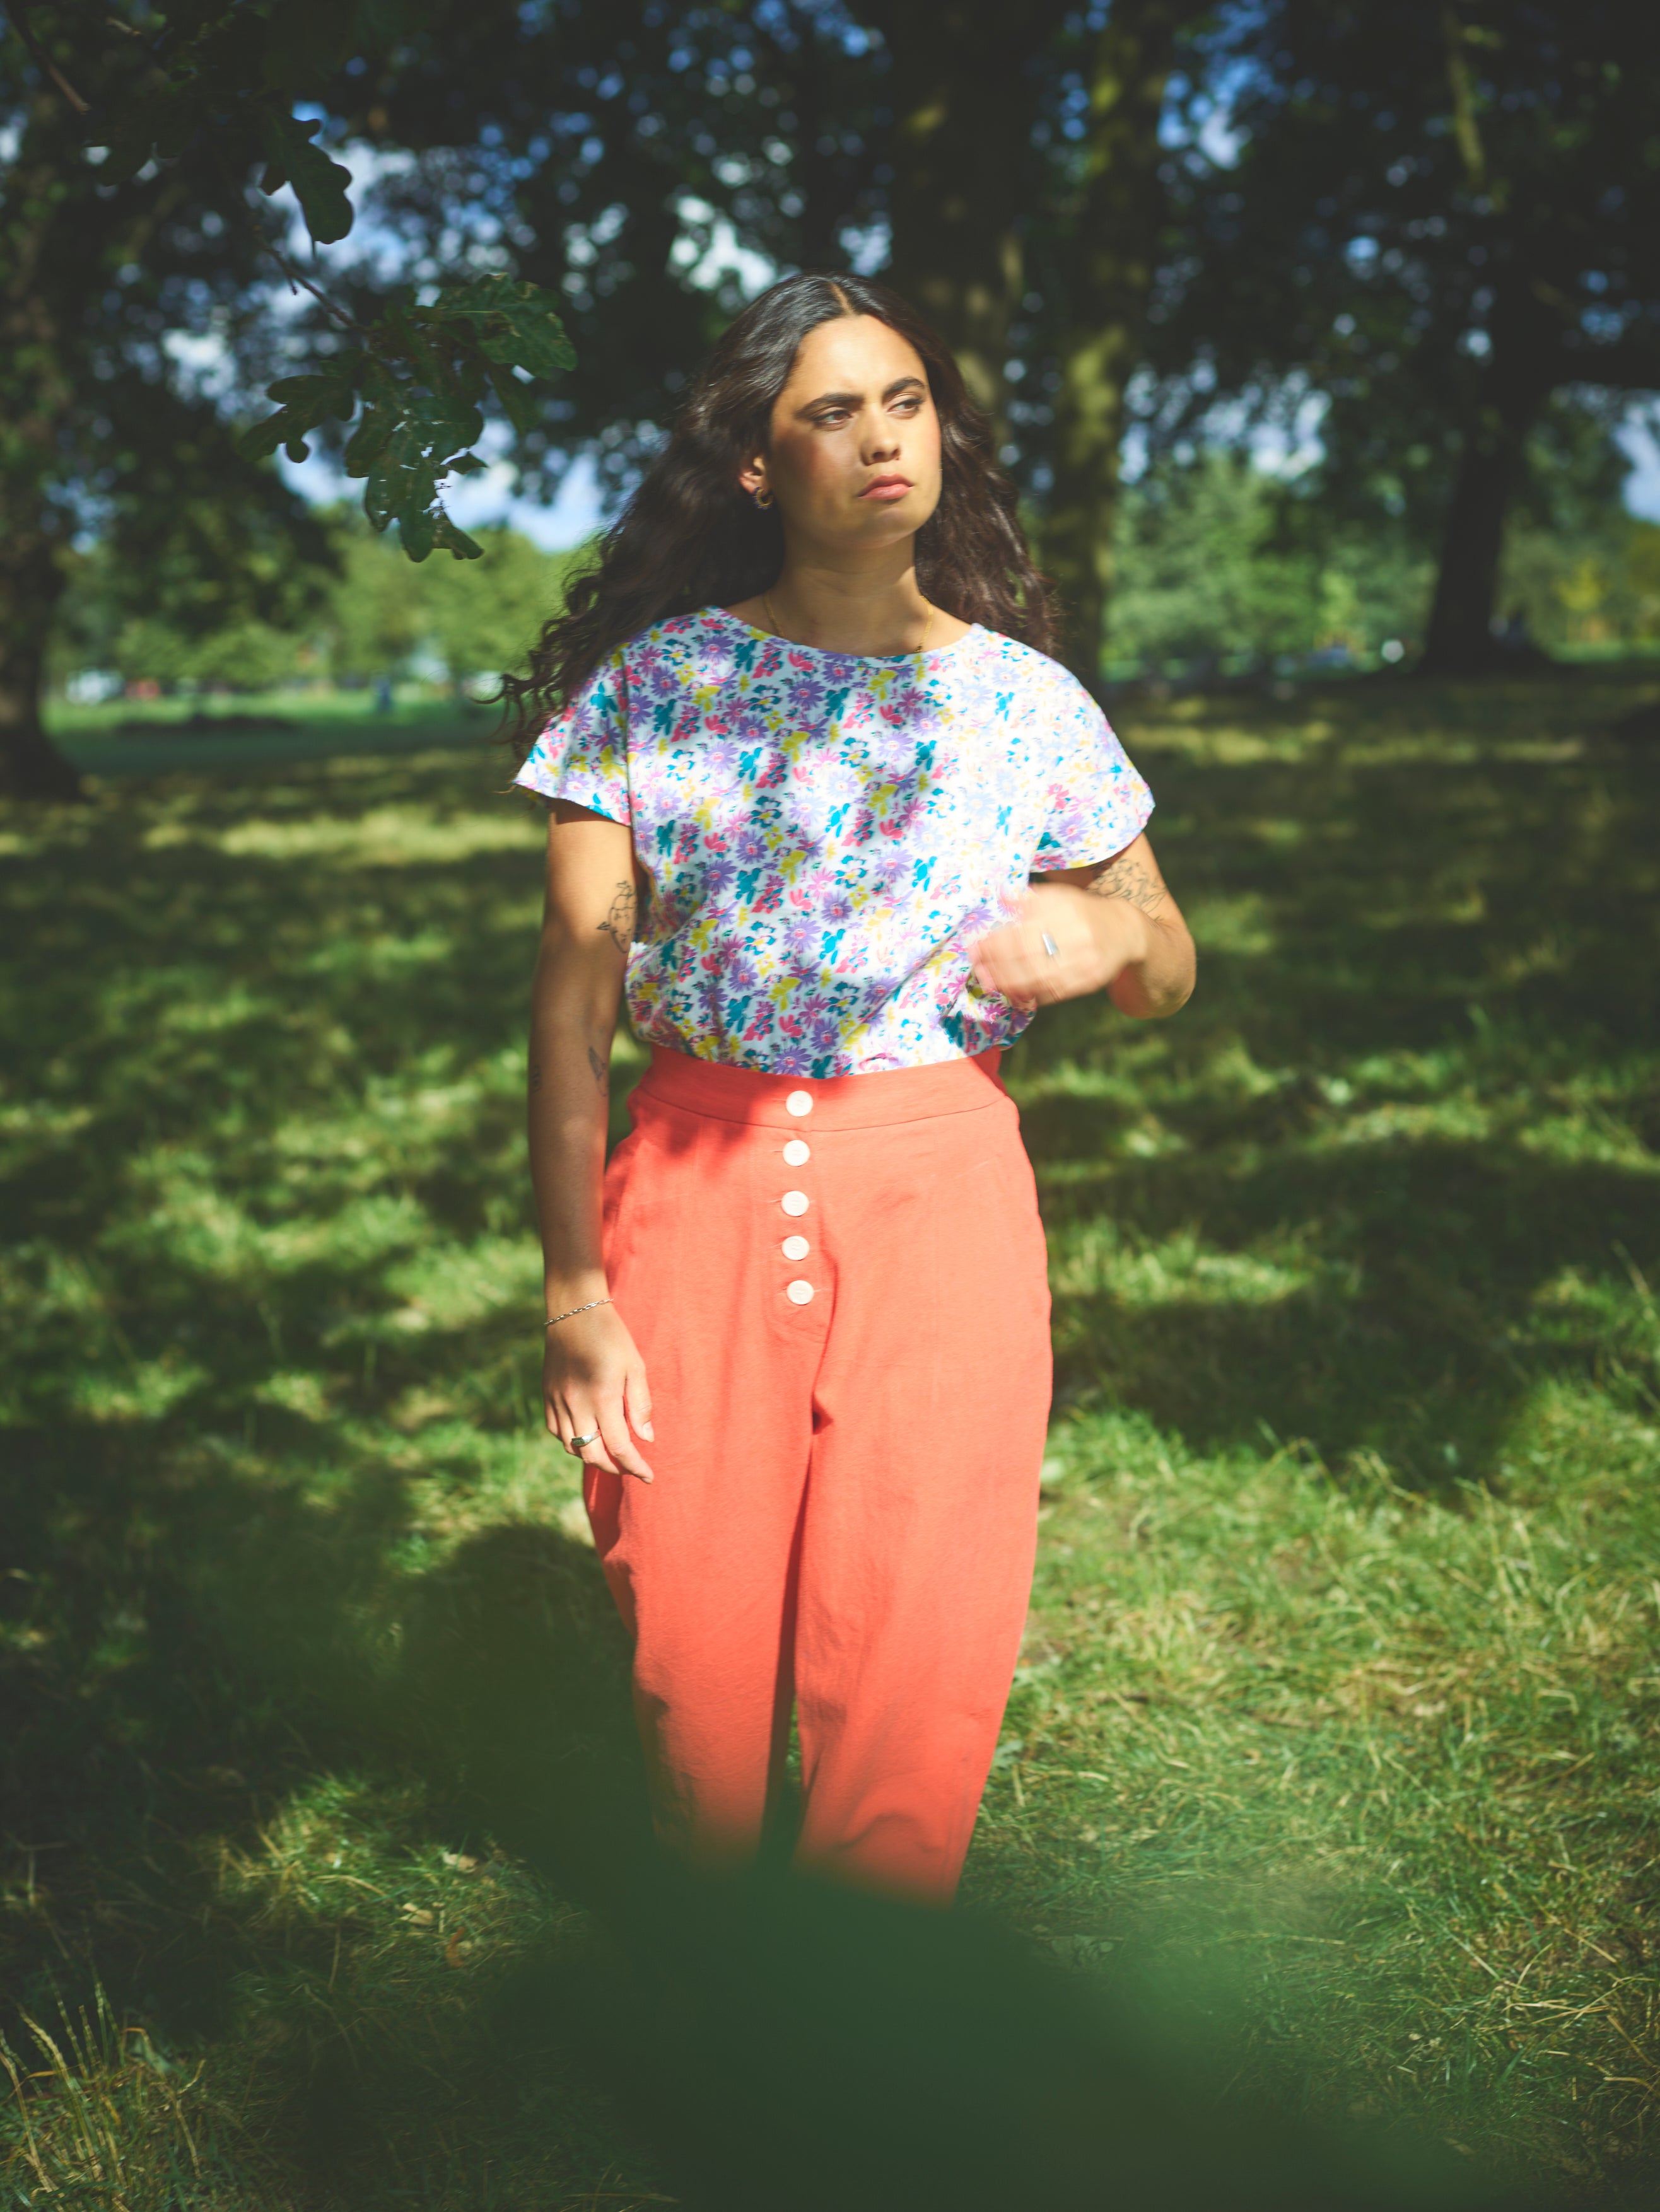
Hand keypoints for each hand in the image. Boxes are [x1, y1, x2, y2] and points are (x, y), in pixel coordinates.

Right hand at [543, 1301, 654, 1481]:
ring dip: (592, 1456)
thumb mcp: (635, 1366)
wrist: (574, 1312)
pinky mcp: (546, 1396)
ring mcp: (557, 1401)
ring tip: (610, 1452)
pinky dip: (571, 1441)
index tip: (649, 1476)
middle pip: (592, 1455)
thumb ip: (641, 1405)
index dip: (635, 1467)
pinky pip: (556, 1432)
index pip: (619, 1447)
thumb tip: (646, 1440)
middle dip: (613, 1468)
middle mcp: (576, 1404)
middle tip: (630, 1468)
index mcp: (603, 1397)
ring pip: (571, 1447)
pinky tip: (586, 1434)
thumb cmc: (612, 1337)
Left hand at [970, 884, 1148, 1009]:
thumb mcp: (1058, 897)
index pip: (1023, 929)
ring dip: (1009, 982)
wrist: (1124, 931)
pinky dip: (1030, 993)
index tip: (975, 947)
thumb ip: (1027, 900)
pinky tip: (1012, 991)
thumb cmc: (1081, 912)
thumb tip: (997, 898)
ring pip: (1040, 977)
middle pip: (1028, 954)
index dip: (995, 942)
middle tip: (977, 968)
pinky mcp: (1089, 981)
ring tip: (989, 982)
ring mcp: (1084, 961)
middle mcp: (1077, 934)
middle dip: (997, 964)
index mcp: (1065, 909)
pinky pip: (1054, 992)